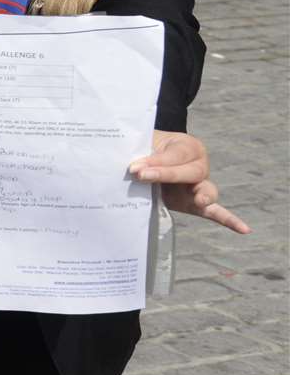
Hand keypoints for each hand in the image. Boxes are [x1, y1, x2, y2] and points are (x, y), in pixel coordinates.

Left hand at [130, 131, 250, 234]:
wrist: (140, 163)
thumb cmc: (141, 150)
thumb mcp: (140, 146)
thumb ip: (138, 153)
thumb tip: (131, 167)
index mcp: (186, 145)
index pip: (176, 154)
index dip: (156, 161)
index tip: (134, 167)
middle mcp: (198, 164)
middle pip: (190, 171)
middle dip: (166, 174)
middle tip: (140, 175)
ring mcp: (200, 185)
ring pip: (207, 190)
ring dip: (203, 195)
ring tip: (200, 201)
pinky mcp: (195, 204)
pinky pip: (216, 213)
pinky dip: (230, 221)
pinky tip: (244, 229)